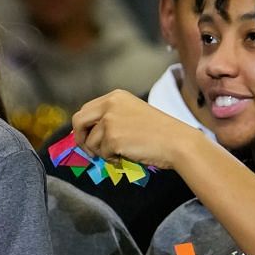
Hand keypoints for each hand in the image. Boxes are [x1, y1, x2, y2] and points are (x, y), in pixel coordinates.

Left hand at [72, 90, 203, 174]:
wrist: (177, 141)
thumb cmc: (159, 131)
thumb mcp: (131, 114)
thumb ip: (110, 118)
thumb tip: (87, 133)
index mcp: (115, 96)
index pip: (85, 110)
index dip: (83, 127)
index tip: (87, 138)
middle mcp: (110, 104)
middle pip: (78, 121)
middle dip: (80, 138)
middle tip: (90, 151)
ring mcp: (110, 120)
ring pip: (90, 142)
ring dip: (101, 152)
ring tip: (121, 151)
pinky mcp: (112, 137)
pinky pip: (102, 153)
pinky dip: (111, 158)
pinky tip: (127, 154)